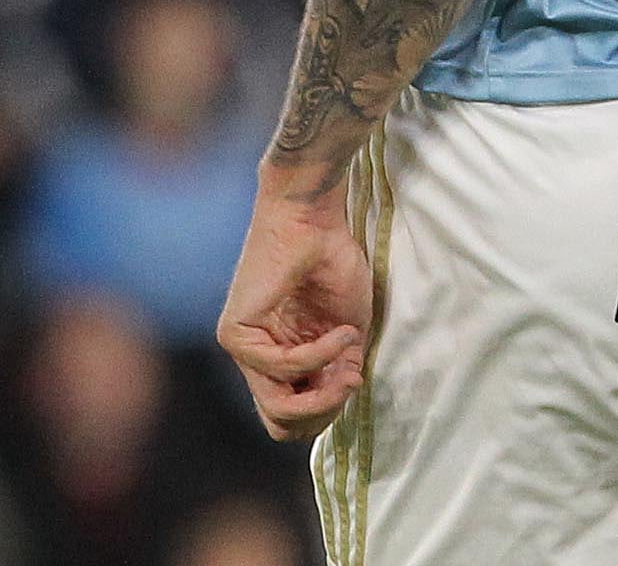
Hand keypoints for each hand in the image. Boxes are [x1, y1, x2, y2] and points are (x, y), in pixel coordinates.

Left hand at [218, 187, 372, 440]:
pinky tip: (342, 332)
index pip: (292, 416)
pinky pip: (281, 368)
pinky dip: (319, 354)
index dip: (327, 413)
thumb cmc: (333, 263)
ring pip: (277, 408)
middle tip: (351, 383)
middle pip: (282, 423)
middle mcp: (258, 360)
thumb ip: (341, 366)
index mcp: (282, 359)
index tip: (356, 381)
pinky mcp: (236, 335)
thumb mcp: (349, 328)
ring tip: (349, 365)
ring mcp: (243, 350)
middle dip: (323, 412)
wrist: (313, 221)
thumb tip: (346, 393)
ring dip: (323, 392)